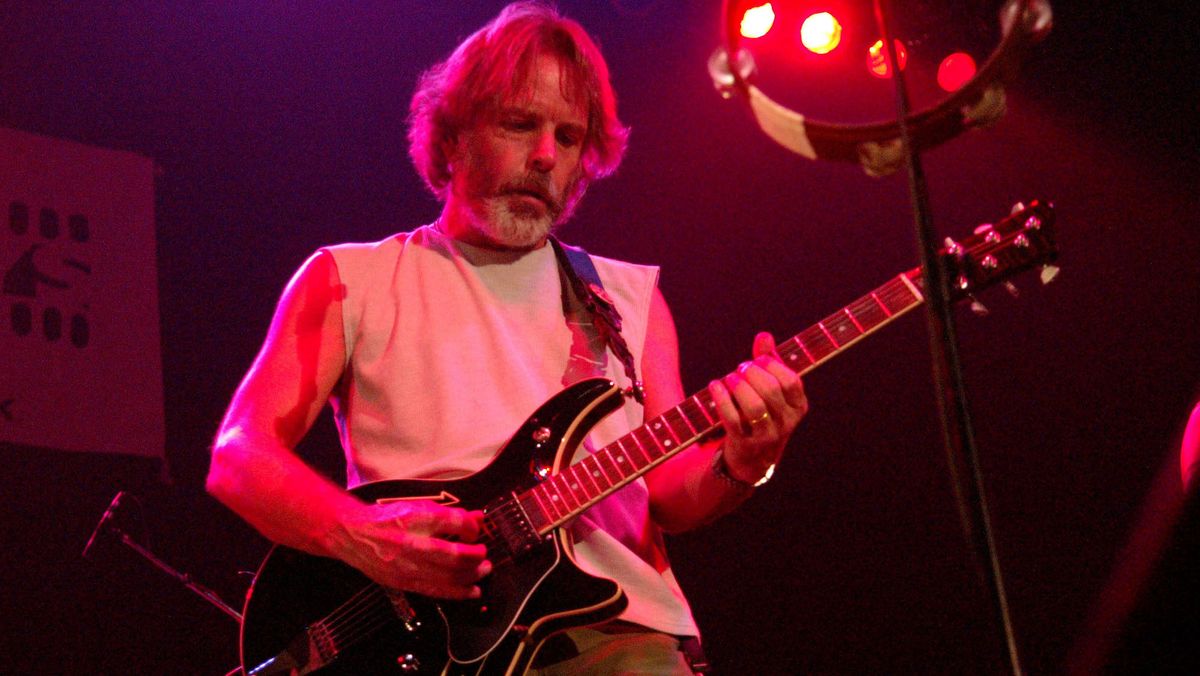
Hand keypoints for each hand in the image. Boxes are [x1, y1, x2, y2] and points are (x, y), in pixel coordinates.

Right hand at [333, 499, 490, 599]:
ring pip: (447, 577)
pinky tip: (471, 591)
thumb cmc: (386, 519)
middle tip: (485, 555)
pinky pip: (435, 590)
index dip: (471, 527)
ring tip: (484, 571)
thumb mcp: (418, 508)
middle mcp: (411, 543)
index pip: (453, 522)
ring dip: (471, 576)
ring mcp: (406, 567)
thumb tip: (476, 518)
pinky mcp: (403, 583)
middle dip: (476, 557)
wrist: (352, 535)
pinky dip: (456, 592)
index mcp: (414, 519)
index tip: (476, 530)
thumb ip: (449, 516)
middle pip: (453, 555)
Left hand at [708, 332, 808, 483]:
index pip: (791, 381)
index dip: (772, 365)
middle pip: (771, 390)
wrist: (753, 459)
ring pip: (754, 406)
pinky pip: (732, 419)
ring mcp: (767, 436)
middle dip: (752, 373)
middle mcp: (787, 423)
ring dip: (738, 386)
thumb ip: (769, 362)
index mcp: (798, 407)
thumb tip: (764, 336)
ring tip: (729, 378)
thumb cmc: (762, 415)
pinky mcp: (744, 444)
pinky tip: (714, 386)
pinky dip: (721, 399)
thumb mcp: (771, 390)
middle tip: (740, 368)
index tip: (757, 360)